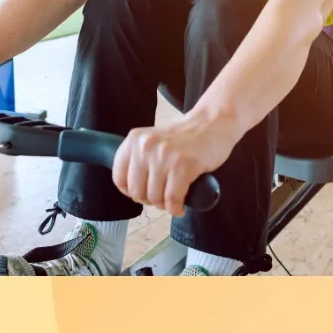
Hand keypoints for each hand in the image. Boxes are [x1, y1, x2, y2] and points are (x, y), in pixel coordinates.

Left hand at [111, 113, 237, 216]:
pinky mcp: (183, 165)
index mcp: (135, 139)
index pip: (119, 178)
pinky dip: (176, 208)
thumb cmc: (184, 138)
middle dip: (150, 200)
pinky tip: (180, 206)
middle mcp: (146, 146)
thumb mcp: (153, 142)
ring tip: (173, 198)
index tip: (143, 192)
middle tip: (163, 195)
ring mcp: (164, 155)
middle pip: (136, 192)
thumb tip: (131, 192)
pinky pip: (172, 199)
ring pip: (155, 198)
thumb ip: (139, 160)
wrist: (212, 123)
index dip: (130, 192)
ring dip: (165, 205)